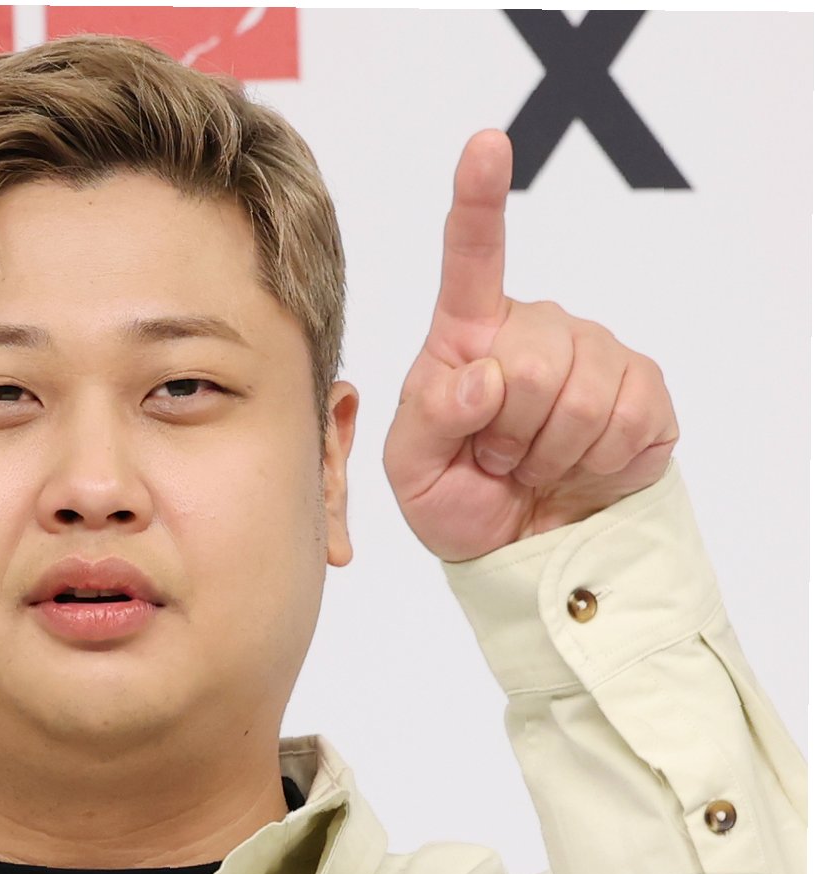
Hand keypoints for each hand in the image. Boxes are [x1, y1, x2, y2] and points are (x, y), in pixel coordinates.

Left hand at [382, 130, 678, 562]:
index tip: (486, 145)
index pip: (471, 257)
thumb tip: (482, 376)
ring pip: (583, 397)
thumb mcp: (412, 468)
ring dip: (551, 453)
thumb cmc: (457, 492)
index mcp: (465, 333)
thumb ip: (429, 419)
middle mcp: (532, 326)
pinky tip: (580, 463)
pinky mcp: (644, 386)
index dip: (479, 199)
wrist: (522, 545)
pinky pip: (630, 420)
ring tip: (533, 461)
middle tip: (498, 455)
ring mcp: (593, 350)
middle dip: (510, 432)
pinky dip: (599, 461)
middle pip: (533, 362)